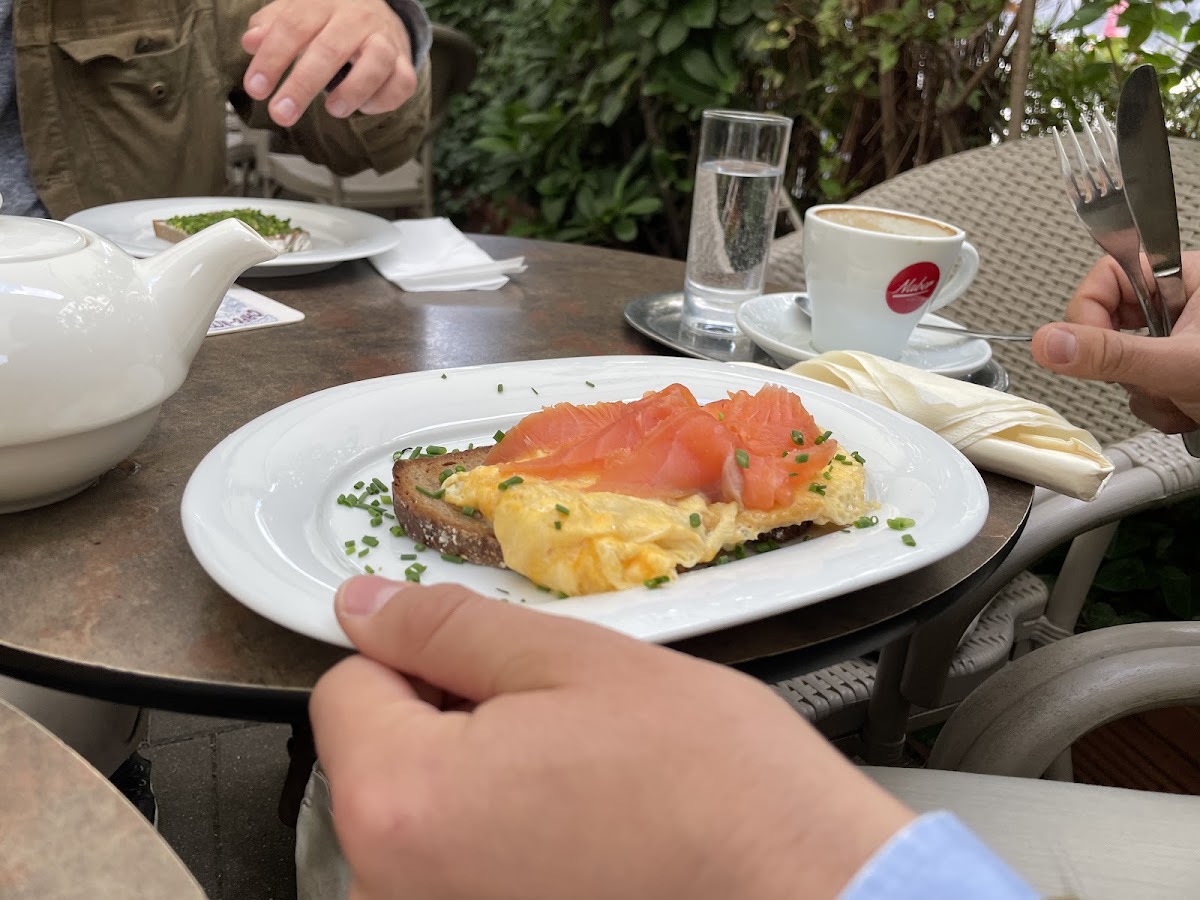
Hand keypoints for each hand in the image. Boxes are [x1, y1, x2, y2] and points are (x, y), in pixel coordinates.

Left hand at [242, 0, 416, 127]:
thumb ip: (270, 27)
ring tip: (333, 110)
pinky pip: (402, 83)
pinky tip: (364, 106)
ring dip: (353, 91)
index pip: (293, 27)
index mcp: (322, 3)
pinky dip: (383, 100)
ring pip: (376, 63)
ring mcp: (384, 40)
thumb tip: (250, 42)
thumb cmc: (328, 19)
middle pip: (330, 49)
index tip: (256, 88)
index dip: (272, 59)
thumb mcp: (295, 14)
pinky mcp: (404, 63)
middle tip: (281, 114)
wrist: (378, 9)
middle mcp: (356, 18)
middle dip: (303, 85)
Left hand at [311, 577, 913, 899]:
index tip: (490, 665)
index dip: (419, 656)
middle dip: (449, 721)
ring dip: (482, 783)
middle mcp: (393, 893)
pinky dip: (503, 844)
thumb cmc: (708, 787)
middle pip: (378, 759)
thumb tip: (366, 608)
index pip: (344, 688)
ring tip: (580, 782)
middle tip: (557, 723)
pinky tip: (580, 834)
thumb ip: (447, 629)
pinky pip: (459, 873)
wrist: (804, 889)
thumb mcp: (573, 661)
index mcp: (400, 803)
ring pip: (423, 817)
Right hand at [1032, 251, 1199, 432]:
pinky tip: (1186, 407)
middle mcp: (1180, 304)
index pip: (1108, 274)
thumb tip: (1049, 343)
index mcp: (1184, 277)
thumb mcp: (1177, 363)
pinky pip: (1139, 388)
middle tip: (1147, 374)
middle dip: (1123, 365)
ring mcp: (1177, 340)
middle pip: (1108, 324)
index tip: (1091, 344)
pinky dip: (1158, 407)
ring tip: (1179, 395)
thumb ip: (1112, 354)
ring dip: (1146, 392)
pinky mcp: (1175, 371)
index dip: (1090, 311)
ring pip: (1122, 364)